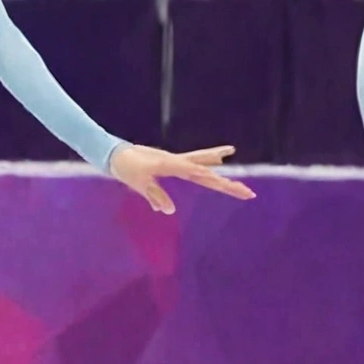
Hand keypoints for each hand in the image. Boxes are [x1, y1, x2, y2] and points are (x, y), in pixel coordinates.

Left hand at [109, 143, 255, 214]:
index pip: (202, 175)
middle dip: (228, 184)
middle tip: (248, 193)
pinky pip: (194, 160)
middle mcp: (179, 161)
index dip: (221, 183)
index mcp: (174, 166)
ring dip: (218, 160)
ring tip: (233, 152)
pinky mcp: (172, 162)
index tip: (237, 189)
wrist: (115, 154)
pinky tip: (218, 159)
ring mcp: (176, 160)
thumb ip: (155, 195)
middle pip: (208, 172)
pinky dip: (207, 159)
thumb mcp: (139, 183)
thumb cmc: (126, 168)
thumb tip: (169, 211)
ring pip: (203, 160)